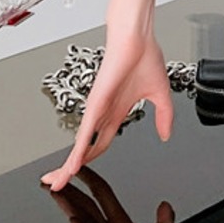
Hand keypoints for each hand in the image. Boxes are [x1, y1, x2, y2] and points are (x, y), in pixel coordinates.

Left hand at [41, 29, 173, 190]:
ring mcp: (97, 110)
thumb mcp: (160, 94)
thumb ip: (163, 116)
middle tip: (57, 184)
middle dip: (71, 168)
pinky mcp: (96, 104)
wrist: (138, 37)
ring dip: (69, 166)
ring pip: (80, 145)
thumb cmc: (145, 57)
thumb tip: (166, 135)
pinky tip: (72, 167)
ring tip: (56, 183)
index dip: (90, 159)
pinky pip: (85, 133)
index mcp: (116, 113)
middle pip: (84, 149)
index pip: (100, 144)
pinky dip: (78, 151)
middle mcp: (103, 114)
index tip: (79, 173)